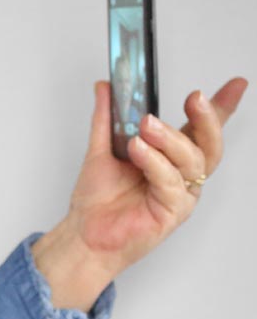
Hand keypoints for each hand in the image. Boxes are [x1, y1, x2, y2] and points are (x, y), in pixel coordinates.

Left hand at [65, 77, 247, 275]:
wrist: (83, 233)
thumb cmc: (97, 200)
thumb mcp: (101, 150)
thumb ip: (106, 119)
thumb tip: (105, 87)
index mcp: (171, 158)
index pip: (202, 129)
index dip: (221, 107)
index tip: (236, 84)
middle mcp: (182, 175)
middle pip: (209, 144)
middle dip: (207, 118)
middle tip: (194, 98)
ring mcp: (181, 194)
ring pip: (192, 160)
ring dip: (169, 138)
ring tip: (145, 124)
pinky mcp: (173, 212)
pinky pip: (171, 181)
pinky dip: (154, 162)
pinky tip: (138, 149)